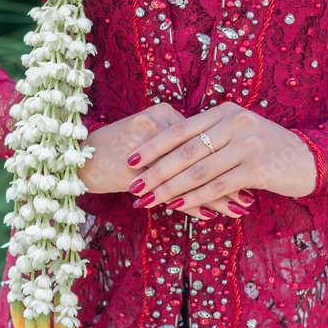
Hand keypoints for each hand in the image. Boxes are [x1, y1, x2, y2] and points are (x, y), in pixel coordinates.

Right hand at [77, 103, 254, 219]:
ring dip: (217, 193)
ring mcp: (145, 143)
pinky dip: (191, 202)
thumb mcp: (149, 145)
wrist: (76, 161)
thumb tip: (219, 168)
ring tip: (238, 209)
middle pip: (202, 155)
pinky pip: (170, 188)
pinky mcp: (133, 166)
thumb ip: (178, 150)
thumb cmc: (117, 156)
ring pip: (189, 172)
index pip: (203, 140)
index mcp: (163, 113)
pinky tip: (210, 214)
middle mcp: (157, 122)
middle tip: (250, 196)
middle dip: (229, 178)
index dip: (227, 158)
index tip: (250, 173)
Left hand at [123, 101, 317, 218]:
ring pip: (198, 169)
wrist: (312, 159)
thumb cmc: (270, 152)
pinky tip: (178, 206)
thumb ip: (211, 138)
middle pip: (185, 150)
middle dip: (155, 171)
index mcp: (225, 112)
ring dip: (170, 188)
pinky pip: (218, 184)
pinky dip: (195, 197)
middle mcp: (235, 123)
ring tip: (149, 201)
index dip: (153, 145)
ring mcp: (247, 144)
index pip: (180, 129)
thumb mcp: (240, 135)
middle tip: (133, 187)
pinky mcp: (258, 167)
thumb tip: (171, 157)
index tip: (129, 160)